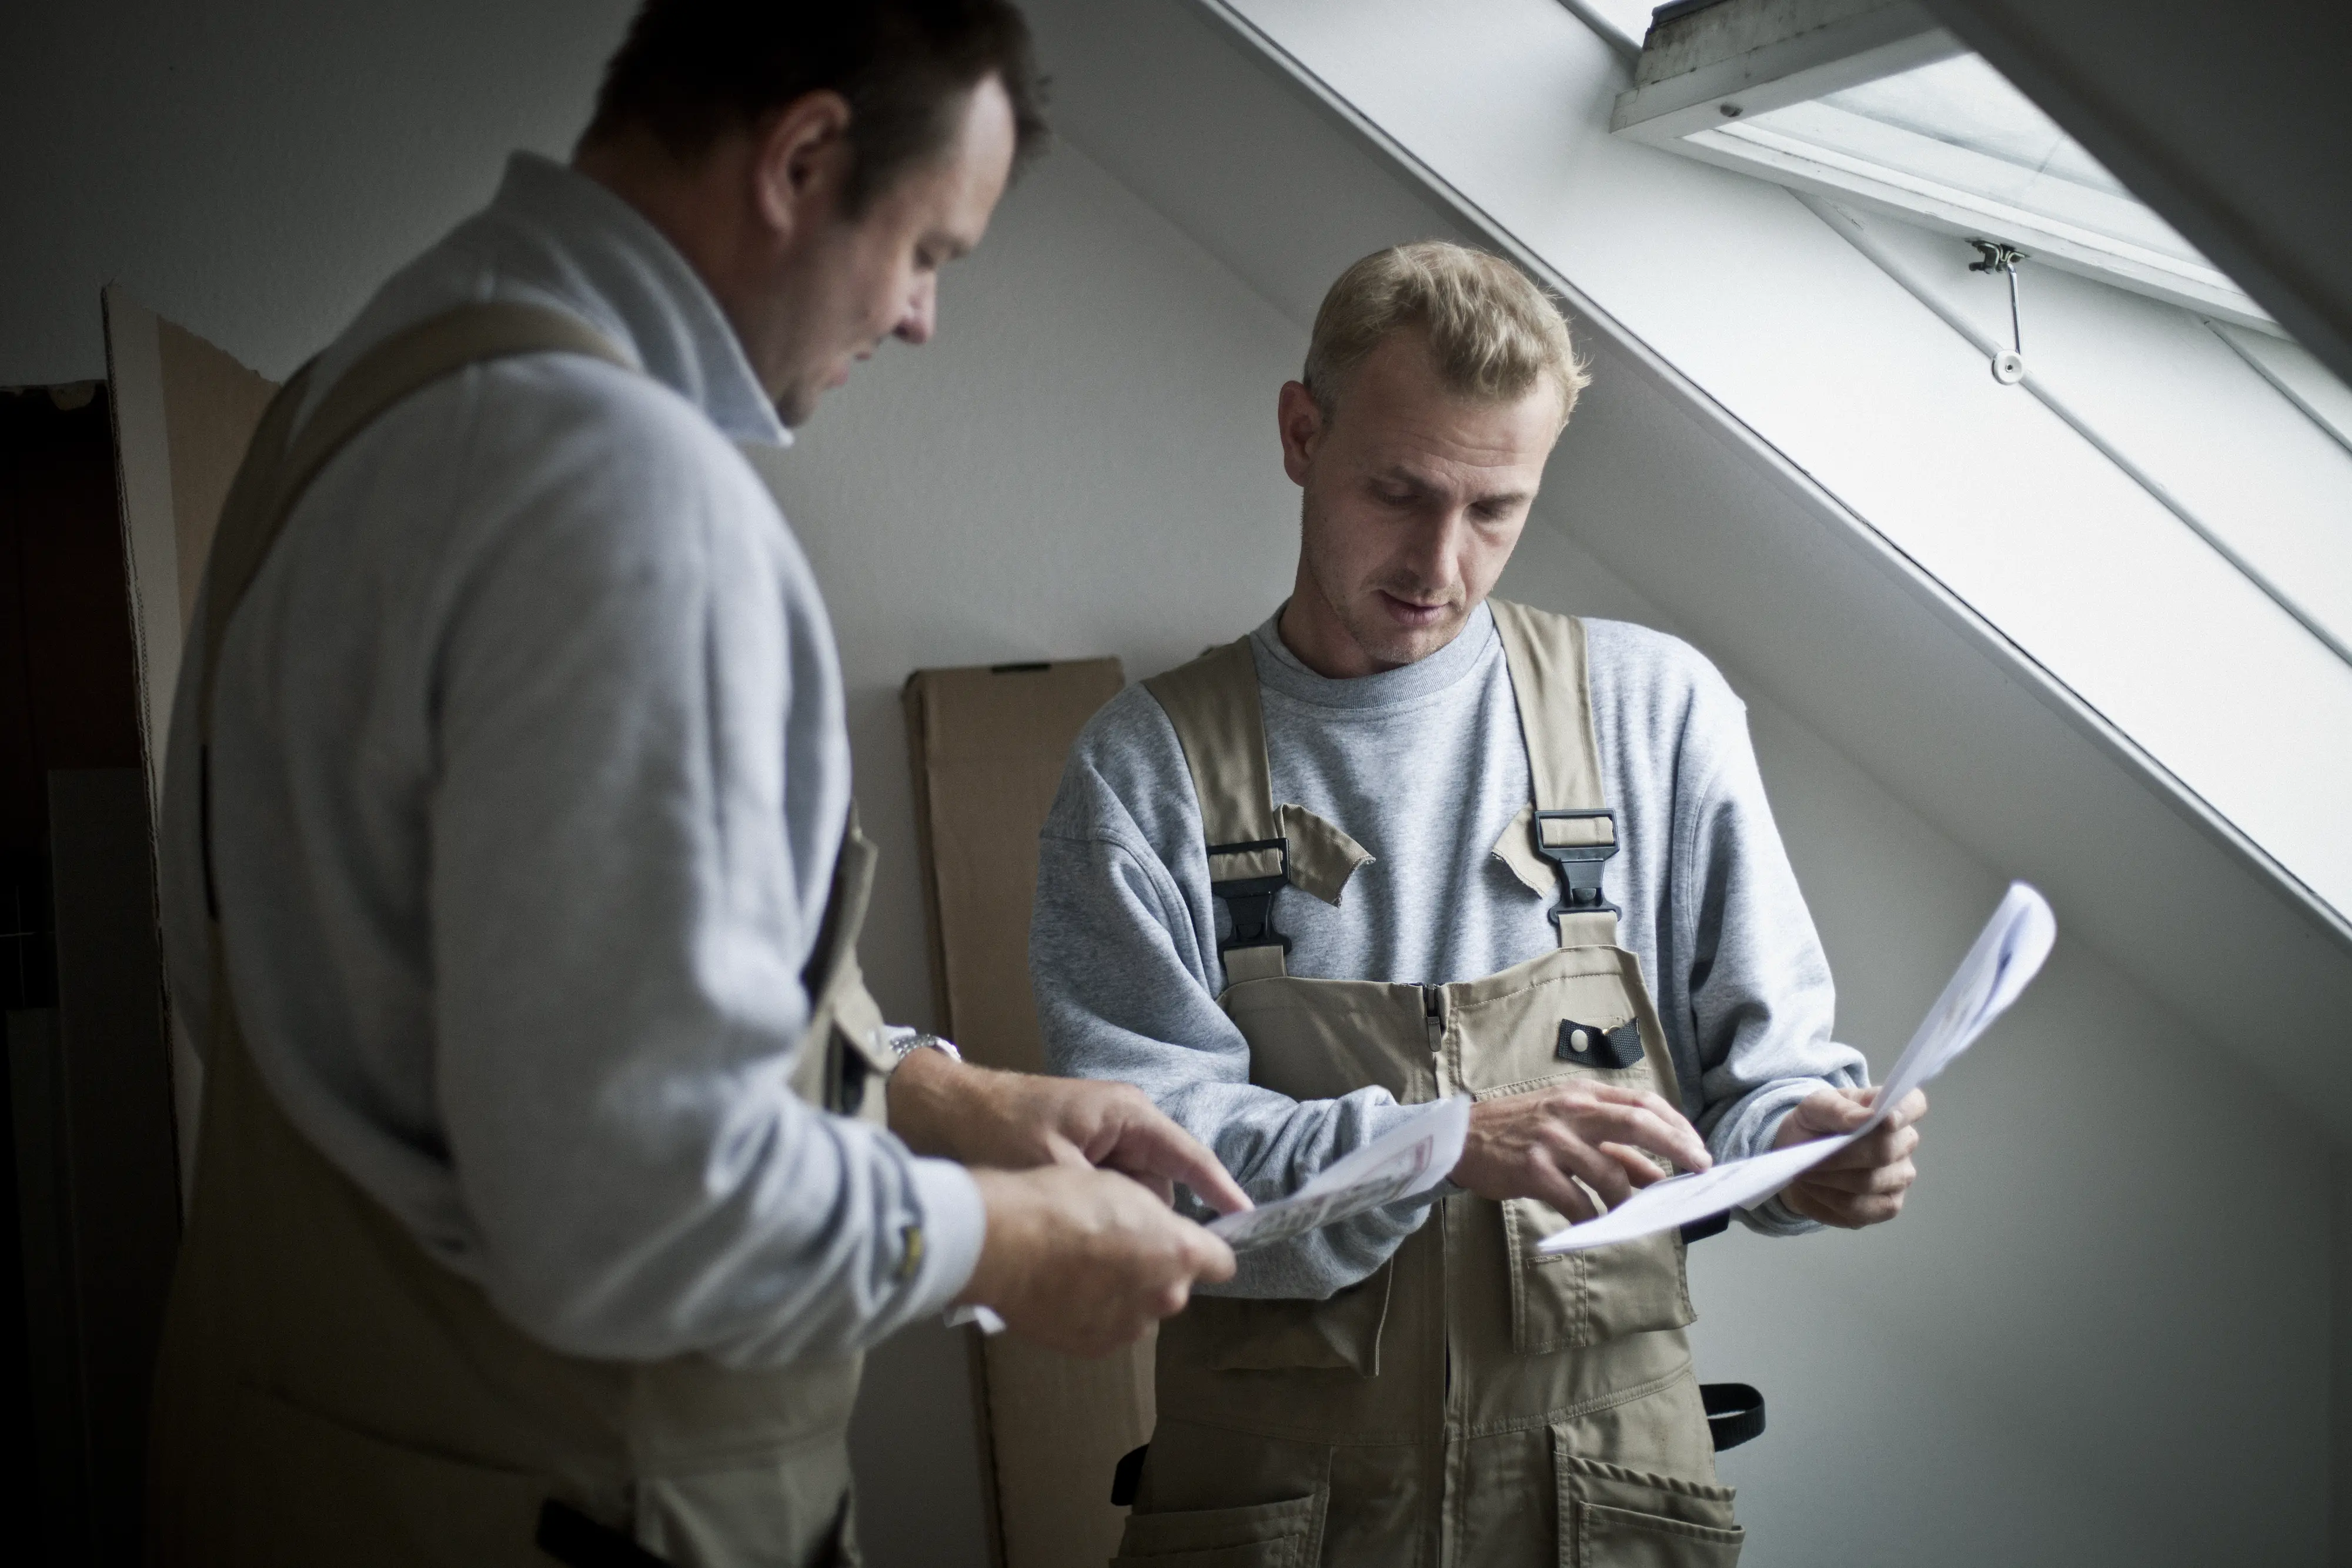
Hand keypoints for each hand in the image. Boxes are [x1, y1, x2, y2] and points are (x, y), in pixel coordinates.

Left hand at [888, 1049, 1251, 1214]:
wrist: (941, 1111)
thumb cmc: (996, 1131)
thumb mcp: (1056, 1172)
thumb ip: (1106, 1202)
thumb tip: (1142, 1235)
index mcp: (1128, 1115)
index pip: (1189, 1157)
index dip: (1219, 1191)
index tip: (1245, 1222)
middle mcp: (1122, 1121)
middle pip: (1157, 1184)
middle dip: (1142, 1218)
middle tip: (1110, 1248)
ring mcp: (1099, 1136)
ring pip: (1129, 1193)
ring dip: (1111, 1217)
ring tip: (1073, 1233)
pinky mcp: (1078, 1151)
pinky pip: (1104, 1188)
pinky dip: (1093, 1210)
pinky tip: (1066, 1228)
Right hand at [958, 1165, 1236, 1356]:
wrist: (1007, 1243)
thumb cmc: (1062, 1202)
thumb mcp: (1121, 1189)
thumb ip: (1154, 1221)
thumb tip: (1159, 1234)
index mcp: (1179, 1252)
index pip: (1220, 1262)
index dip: (1204, 1250)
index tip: (1184, 1242)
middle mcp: (1165, 1296)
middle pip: (1174, 1286)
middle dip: (1154, 1270)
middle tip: (1114, 1246)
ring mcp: (1129, 1327)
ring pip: (1139, 1310)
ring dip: (1123, 1295)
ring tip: (1081, 1269)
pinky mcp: (1095, 1347)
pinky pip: (1106, 1328)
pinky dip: (1093, 1314)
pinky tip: (1064, 1290)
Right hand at [1450, 1083, 1710, 1219]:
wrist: (1460, 1138)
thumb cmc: (1519, 1130)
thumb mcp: (1567, 1124)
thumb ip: (1611, 1147)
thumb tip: (1656, 1175)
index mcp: (1583, 1093)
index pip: (1643, 1103)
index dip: (1677, 1126)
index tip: (1698, 1149)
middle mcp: (1571, 1110)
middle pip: (1638, 1123)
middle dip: (1677, 1147)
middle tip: (1699, 1171)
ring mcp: (1552, 1139)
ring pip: (1610, 1174)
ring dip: (1631, 1201)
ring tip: (1635, 1215)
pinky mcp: (1533, 1169)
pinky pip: (1577, 1201)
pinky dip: (1593, 1219)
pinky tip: (1597, 1226)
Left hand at [1770, 1085, 1926, 1227]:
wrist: (1799, 1159)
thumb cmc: (1814, 1126)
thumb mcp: (1814, 1108)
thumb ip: (1838, 1109)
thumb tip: (1867, 1117)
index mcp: (1891, 1109)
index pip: (1913, 1105)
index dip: (1905, 1112)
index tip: (1886, 1118)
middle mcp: (1904, 1143)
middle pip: (1886, 1151)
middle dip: (1842, 1155)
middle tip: (1810, 1155)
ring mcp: (1900, 1176)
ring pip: (1870, 1182)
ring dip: (1831, 1178)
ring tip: (1806, 1171)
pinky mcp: (1887, 1206)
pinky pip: (1861, 1209)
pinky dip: (1830, 1200)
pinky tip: (1815, 1189)